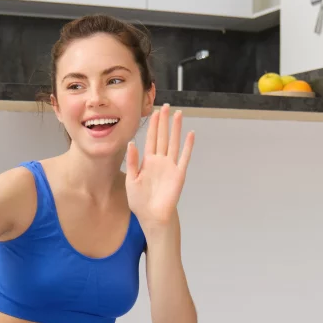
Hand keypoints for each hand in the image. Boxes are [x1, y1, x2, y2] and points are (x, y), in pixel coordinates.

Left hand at [126, 104, 193, 228]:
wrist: (152, 216)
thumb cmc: (140, 201)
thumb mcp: (131, 180)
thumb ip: (133, 161)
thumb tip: (132, 143)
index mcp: (147, 161)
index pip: (151, 139)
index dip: (153, 125)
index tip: (154, 112)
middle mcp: (160, 161)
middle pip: (163, 137)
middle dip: (164, 122)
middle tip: (166, 106)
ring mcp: (170, 166)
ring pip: (174, 143)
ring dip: (176, 129)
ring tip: (178, 114)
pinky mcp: (179, 174)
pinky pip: (184, 157)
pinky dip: (188, 146)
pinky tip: (190, 134)